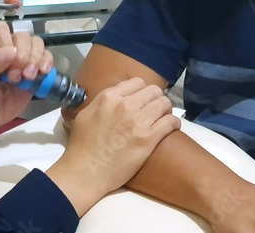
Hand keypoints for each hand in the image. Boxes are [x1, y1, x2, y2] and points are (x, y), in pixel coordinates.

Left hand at [0, 22, 53, 131]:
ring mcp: (22, 60)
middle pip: (23, 37)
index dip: (7, 42)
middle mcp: (7, 49)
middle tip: (15, 77)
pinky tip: (43, 73)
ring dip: (37, 59)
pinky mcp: (35, 71)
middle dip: (24, 57)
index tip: (8, 62)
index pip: (1, 30)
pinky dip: (48, 63)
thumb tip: (11, 51)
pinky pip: (47, 57)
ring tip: (29, 77)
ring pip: (37, 44)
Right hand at [46, 78, 180, 215]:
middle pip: (154, 91)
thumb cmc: (81, 146)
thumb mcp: (85, 114)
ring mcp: (138, 121)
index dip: (143, 91)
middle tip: (155, 110)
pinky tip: (172, 127)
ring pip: (164, 103)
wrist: (85, 172)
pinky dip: (174, 123)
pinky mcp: (148, 139)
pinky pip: (170, 122)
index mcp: (109, 97)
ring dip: (166, 110)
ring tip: (163, 118)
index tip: (144, 100)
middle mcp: (125, 105)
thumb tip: (115, 98)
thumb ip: (102, 102)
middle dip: (156, 99)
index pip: (137, 82)